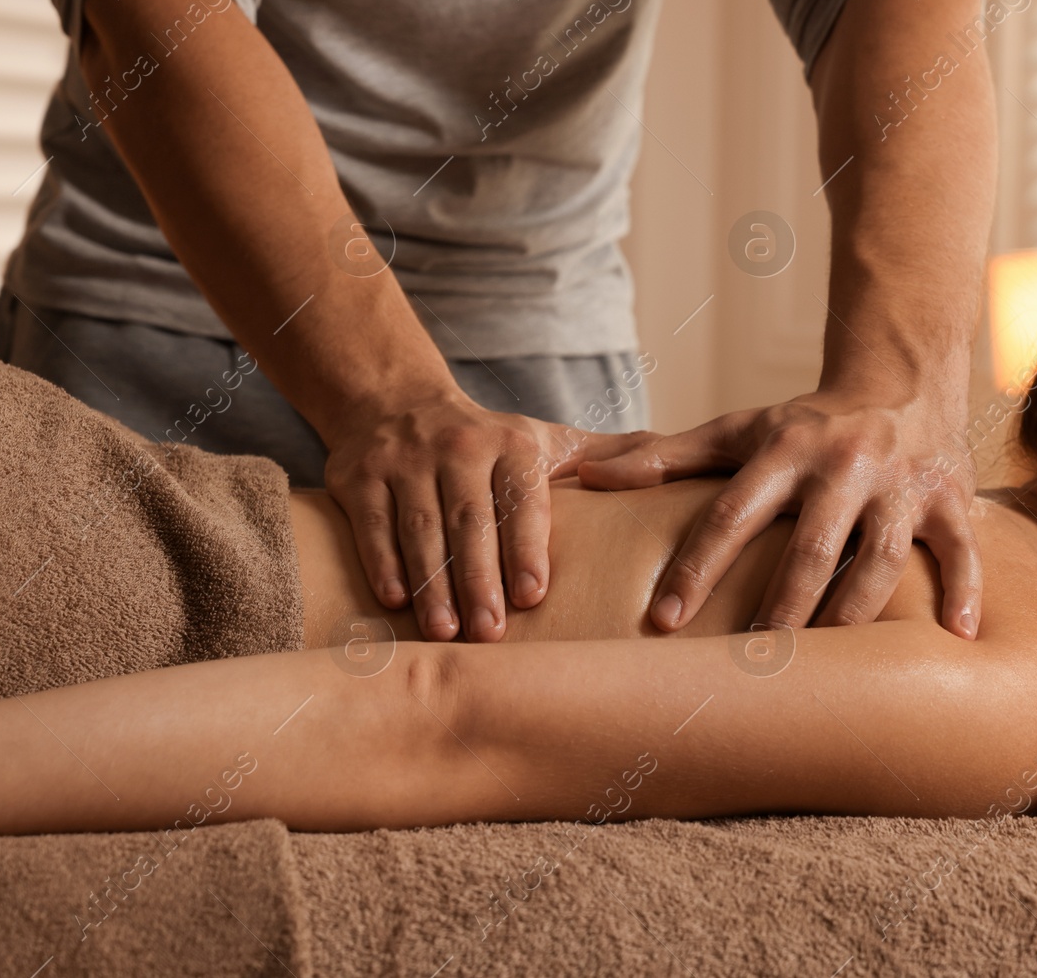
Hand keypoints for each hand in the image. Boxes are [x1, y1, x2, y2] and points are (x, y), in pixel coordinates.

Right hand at [324, 392, 646, 641]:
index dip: (526, 546)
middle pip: (469, 520)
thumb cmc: (485, 441)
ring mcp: (404, 460)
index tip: (534, 595)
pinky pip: (370, 523)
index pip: (521, 499)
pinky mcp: (357, 475)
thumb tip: (679, 468)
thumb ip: (605, 460)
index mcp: (511, 445)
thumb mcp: (544, 440)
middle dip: (479, 579)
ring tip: (445, 633)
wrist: (393, 401)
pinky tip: (394, 602)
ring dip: (432, 582)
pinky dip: (382, 562)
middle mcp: (457, 447)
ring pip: (419, 527)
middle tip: (490, 635)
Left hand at [576, 392, 981, 637]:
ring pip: (881, 557)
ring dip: (855, 613)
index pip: (732, 512)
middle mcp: (845, 466)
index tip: (665, 620)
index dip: (698, 566)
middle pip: (812, 546)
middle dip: (782, 605)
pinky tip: (957, 638)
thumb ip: (663, 459)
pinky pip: (963, 549)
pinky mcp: (950, 500)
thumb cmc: (804, 423)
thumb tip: (587, 479)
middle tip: (752, 660)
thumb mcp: (737, 431)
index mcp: (786, 450)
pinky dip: (966, 592)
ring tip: (827, 666)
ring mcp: (902, 484)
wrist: (900, 377)